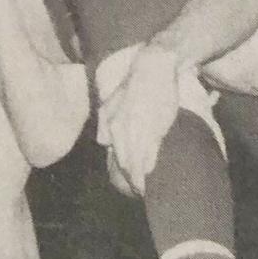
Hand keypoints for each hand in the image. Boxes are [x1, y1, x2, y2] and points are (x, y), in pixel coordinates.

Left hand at [98, 43, 179, 195]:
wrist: (154, 68)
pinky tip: (151, 175)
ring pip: (136, 161)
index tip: (130, 184)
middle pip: (125, 162)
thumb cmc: (136, 83)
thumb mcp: (113, 100)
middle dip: (131, 178)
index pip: (117, 156)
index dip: (124, 172)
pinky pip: (149, 154)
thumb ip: (105, 121)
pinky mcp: (155, 128)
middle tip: (138, 190)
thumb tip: (102, 142)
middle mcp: (121, 129)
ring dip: (139, 177)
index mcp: (112, 124)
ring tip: (145, 189)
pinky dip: (149, 167)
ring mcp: (138, 130)